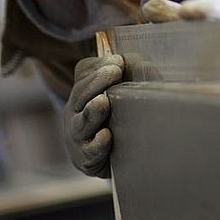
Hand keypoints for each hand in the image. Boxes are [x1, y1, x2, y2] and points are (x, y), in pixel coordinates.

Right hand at [63, 54, 122, 177]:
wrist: (101, 158)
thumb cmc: (113, 117)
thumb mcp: (120, 92)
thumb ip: (132, 74)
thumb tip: (144, 65)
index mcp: (82, 92)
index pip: (84, 74)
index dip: (99, 66)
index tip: (117, 61)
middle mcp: (75, 112)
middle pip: (81, 94)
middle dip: (98, 82)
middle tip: (114, 72)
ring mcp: (78, 136)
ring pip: (81, 123)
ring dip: (93, 112)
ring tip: (102, 102)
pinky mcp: (87, 158)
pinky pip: (90, 151)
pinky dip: (97, 144)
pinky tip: (106, 136)